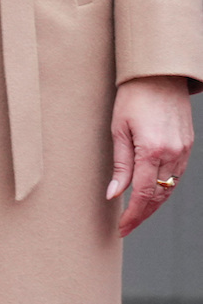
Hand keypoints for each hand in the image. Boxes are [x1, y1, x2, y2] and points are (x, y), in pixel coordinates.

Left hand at [108, 74, 193, 236]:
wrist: (160, 75)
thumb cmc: (133, 97)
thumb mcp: (118, 129)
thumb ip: (119, 165)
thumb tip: (114, 194)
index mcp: (152, 150)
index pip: (143, 194)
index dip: (133, 214)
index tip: (122, 227)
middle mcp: (173, 153)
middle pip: (159, 195)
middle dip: (143, 214)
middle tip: (127, 227)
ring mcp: (184, 150)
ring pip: (170, 187)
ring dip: (154, 204)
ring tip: (136, 214)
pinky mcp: (188, 145)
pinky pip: (177, 174)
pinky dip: (164, 188)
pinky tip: (152, 194)